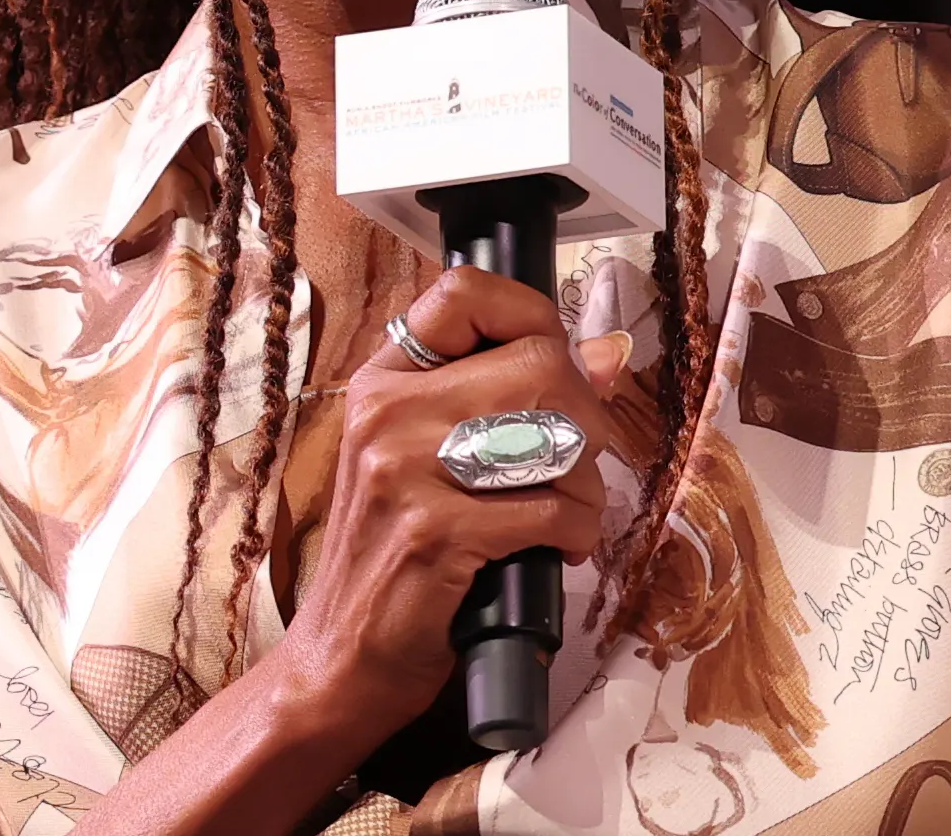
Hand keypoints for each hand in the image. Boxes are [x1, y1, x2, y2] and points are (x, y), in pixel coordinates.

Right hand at [266, 265, 629, 740]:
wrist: (343, 656)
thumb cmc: (395, 555)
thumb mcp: (431, 460)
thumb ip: (507, 400)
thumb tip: (608, 355)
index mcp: (382, 383)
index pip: (462, 295)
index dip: (533, 318)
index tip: (558, 366)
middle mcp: (386, 414)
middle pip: (536, 365)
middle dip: (586, 420)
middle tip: (578, 467)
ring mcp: (405, 472)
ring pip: (555, 435)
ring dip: (586, 484)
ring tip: (567, 514)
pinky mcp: (434, 534)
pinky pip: (549, 511)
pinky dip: (575, 533)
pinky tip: (557, 550)